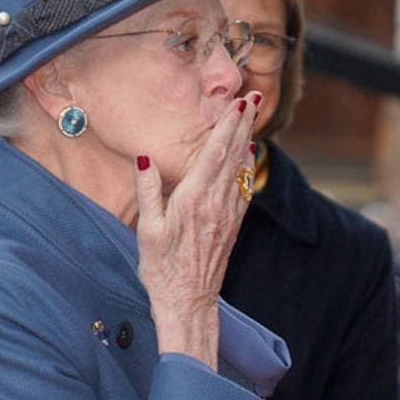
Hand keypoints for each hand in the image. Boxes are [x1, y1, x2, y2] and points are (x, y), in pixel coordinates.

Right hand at [133, 91, 261, 368]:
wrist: (188, 302)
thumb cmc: (161, 269)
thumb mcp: (146, 230)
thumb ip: (148, 191)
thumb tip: (144, 158)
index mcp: (194, 199)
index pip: (215, 152)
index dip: (228, 125)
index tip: (238, 102)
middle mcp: (217, 203)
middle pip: (233, 155)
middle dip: (243, 124)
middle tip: (254, 96)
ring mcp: (228, 215)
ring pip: (241, 169)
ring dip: (247, 140)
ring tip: (253, 117)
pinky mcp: (233, 226)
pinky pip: (244, 189)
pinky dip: (247, 168)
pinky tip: (249, 156)